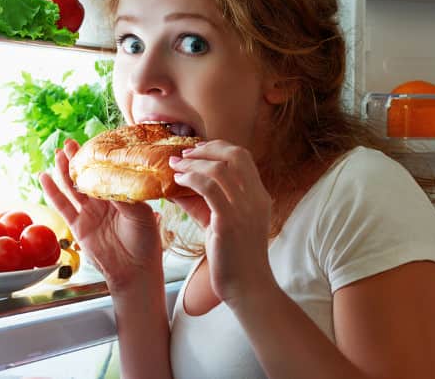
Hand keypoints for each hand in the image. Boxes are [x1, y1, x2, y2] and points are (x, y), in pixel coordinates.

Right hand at [39, 138, 161, 290]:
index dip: (98, 158)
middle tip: (69, 142)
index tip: (92, 143)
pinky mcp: (78, 226)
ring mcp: (90, 213)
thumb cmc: (145, 241)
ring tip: (58, 153)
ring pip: (74, 188)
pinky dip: (52, 191)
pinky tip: (45, 177)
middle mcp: (105, 202)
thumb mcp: (141, 214)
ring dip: (65, 171)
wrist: (135, 269)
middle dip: (78, 159)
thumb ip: (125, 197)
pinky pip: (63, 206)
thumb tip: (111, 179)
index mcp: (123, 195)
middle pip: (88, 176)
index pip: (108, 172)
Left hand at [169, 140, 275, 305]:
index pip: (243, 156)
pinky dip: (191, 179)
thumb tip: (177, 187)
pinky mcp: (229, 222)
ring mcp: (244, 209)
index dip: (218, 148)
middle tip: (183, 154)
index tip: (197, 150)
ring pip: (219, 169)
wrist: (247, 286)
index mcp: (259, 196)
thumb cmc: (234, 257)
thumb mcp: (221, 223)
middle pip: (234, 155)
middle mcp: (256, 198)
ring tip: (175, 166)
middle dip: (206, 149)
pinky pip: (209, 189)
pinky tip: (178, 182)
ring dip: (193, 163)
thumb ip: (204, 203)